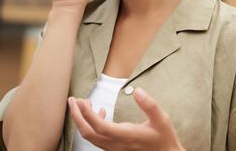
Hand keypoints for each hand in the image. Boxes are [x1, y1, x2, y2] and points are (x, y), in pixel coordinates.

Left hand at [68, 88, 183, 150]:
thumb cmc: (163, 137)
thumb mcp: (161, 118)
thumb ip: (149, 104)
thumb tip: (137, 91)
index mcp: (127, 136)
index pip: (100, 126)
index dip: (87, 114)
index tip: (81, 101)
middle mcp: (116, 144)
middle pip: (88, 133)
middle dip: (77, 116)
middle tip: (72, 100)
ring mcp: (114, 148)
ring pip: (90, 136)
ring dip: (82, 120)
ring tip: (82, 103)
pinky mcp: (114, 147)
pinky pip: (97, 137)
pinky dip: (92, 124)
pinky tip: (100, 111)